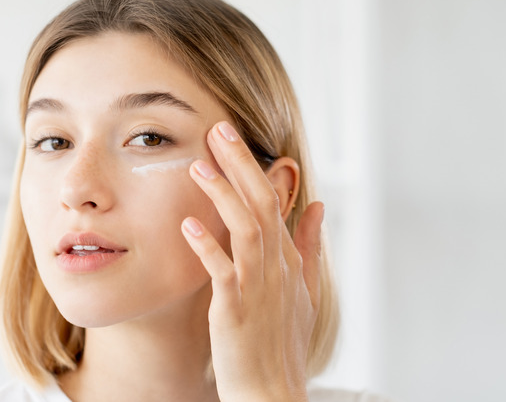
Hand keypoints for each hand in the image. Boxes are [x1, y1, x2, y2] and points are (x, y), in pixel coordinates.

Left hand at [181, 121, 323, 401]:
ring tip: (199, 165)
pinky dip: (208, 247)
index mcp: (289, 260)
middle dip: (240, 164)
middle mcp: (277, 268)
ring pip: (247, 230)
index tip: (231, 138)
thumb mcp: (305, 291)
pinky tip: (188, 223)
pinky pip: (224, 273)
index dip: (253, 167)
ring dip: (224, 195)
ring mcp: (258, 289)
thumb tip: (317, 206)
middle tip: (218, 129)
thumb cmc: (283, 343)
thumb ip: (310, 246)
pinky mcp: (237, 311)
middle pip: (263, 204)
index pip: (274, 202)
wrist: (272, 392)